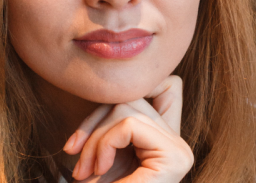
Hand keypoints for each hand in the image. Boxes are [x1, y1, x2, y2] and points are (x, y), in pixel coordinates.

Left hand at [62, 76, 193, 182]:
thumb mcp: (102, 156)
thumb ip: (111, 125)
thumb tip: (103, 85)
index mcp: (163, 143)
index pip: (154, 90)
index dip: (112, 105)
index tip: (79, 141)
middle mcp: (178, 144)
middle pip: (133, 98)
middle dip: (94, 124)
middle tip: (75, 161)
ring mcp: (180, 151)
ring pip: (128, 108)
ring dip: (95, 138)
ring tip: (84, 172)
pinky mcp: (174, 157)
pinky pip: (129, 124)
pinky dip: (104, 143)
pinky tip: (98, 170)